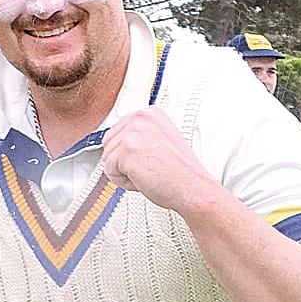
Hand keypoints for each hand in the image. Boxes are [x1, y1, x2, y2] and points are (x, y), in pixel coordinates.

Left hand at [100, 108, 216, 213]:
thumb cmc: (180, 173)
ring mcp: (133, 131)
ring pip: (108, 158)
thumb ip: (140, 136)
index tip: (149, 159)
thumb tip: (119, 142)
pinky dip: (124, 182)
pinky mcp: (126, 149)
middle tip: (149, 167)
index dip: (130, 153)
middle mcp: (141, 117)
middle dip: (124, 162)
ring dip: (125, 172)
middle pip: (108, 143)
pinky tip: (145, 179)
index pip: (118, 132)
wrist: (192, 188)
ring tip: (148, 172)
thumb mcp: (160, 141)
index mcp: (150, 113)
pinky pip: (109, 171)